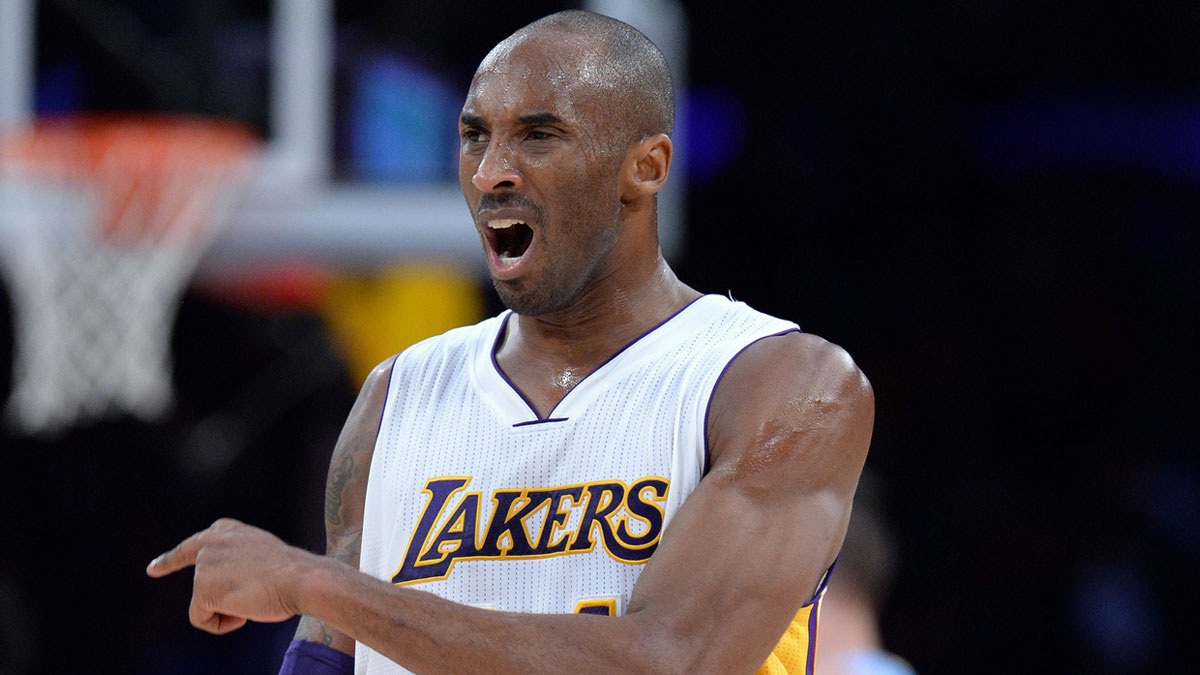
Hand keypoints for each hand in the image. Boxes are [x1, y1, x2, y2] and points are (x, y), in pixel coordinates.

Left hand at [146, 518, 307, 634]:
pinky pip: (203, 620)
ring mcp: (203, 565)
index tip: (153, 569)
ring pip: (206, 604)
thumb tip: (229, 585)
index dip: (170, 561)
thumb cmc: (290, 571)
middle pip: (203, 586)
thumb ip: (236, 559)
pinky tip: (243, 610)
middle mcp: (209, 542)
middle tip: (245, 596)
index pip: (191, 547)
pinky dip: (222, 624)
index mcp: (224, 530)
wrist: (299, 578)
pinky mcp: (201, 588)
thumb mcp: (259, 553)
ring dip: (229, 610)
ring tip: (254, 596)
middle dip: (219, 599)